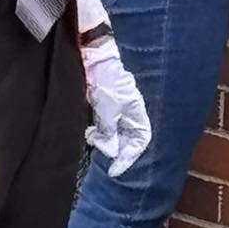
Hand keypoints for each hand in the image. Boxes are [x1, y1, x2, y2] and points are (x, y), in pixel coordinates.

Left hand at [84, 41, 152, 176]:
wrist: (95, 56)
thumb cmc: (108, 81)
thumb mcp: (109, 110)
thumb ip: (110, 132)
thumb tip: (110, 151)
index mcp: (138, 115)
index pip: (139, 143)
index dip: (128, 158)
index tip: (114, 171)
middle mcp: (130, 113)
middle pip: (124, 140)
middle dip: (113, 148)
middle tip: (100, 150)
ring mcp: (117, 109)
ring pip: (112, 133)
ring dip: (103, 139)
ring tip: (92, 136)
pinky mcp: (104, 104)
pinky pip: (103, 124)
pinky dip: (97, 131)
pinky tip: (89, 131)